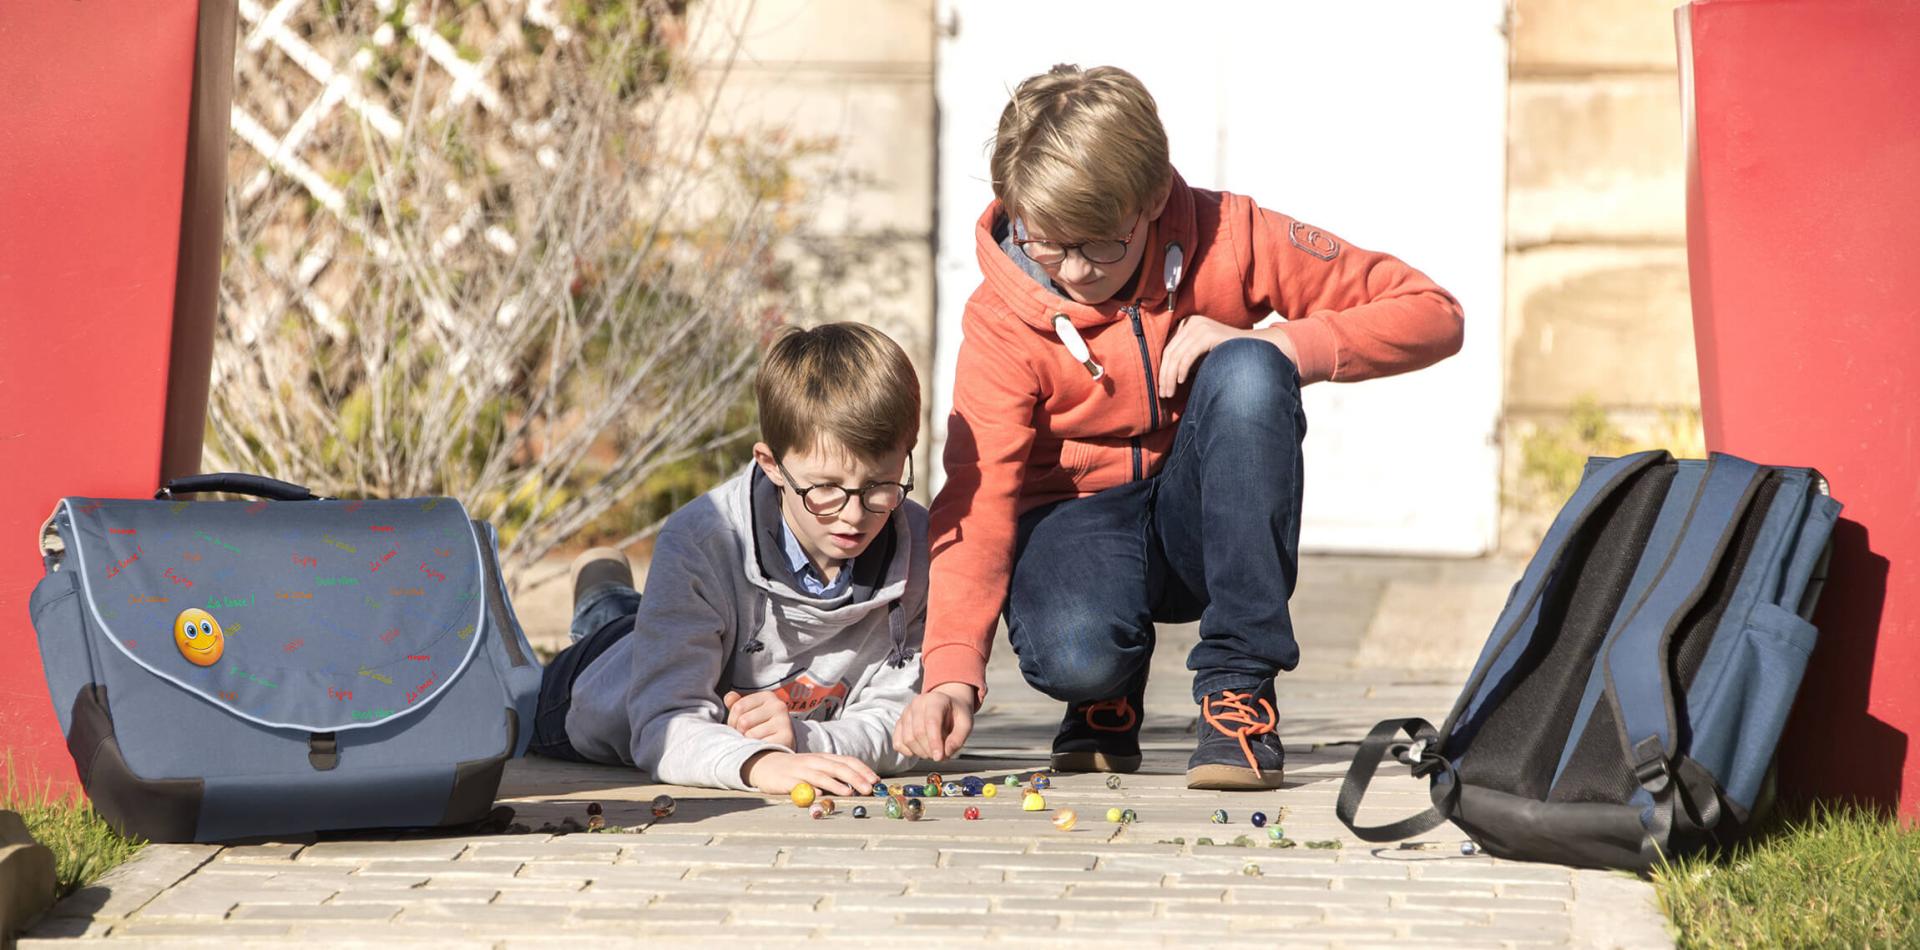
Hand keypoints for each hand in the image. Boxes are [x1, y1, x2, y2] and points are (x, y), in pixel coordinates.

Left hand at [723, 690, 794, 748]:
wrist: (783, 744)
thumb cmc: (762, 727)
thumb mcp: (750, 712)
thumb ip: (737, 704)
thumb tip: (728, 698)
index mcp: (767, 696)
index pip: (738, 707)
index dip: (733, 720)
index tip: (739, 726)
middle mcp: (778, 706)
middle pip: (743, 721)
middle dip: (740, 732)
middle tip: (747, 735)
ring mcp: (784, 721)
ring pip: (751, 735)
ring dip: (749, 742)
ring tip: (755, 741)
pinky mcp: (786, 737)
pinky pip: (761, 745)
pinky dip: (758, 749)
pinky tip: (762, 747)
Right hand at [741, 750, 878, 795]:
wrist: (766, 764)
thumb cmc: (797, 769)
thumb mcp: (817, 767)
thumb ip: (834, 774)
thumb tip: (859, 786)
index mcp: (824, 758)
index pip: (847, 760)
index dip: (863, 770)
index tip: (876, 781)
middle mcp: (814, 761)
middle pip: (838, 768)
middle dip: (855, 778)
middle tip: (869, 789)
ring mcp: (800, 770)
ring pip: (821, 775)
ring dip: (836, 784)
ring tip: (849, 792)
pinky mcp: (787, 780)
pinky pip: (800, 785)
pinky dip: (810, 790)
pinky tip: (819, 795)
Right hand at [893, 682, 977, 760]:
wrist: (946, 704)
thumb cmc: (956, 713)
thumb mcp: (966, 723)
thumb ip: (958, 738)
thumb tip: (946, 753)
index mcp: (935, 700)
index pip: (931, 722)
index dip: (934, 742)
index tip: (939, 757)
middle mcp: (917, 704)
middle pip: (918, 733)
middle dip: (929, 750)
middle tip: (941, 756)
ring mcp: (906, 713)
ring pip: (907, 739)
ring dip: (920, 752)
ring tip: (933, 751)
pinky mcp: (900, 723)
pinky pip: (898, 742)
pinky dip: (907, 752)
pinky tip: (919, 751)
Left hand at [1157, 317, 1300, 397]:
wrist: (1254, 348)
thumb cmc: (1225, 356)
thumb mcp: (1200, 357)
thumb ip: (1183, 362)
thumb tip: (1164, 379)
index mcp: (1187, 325)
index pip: (1168, 349)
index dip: (1162, 370)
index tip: (1161, 388)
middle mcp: (1191, 322)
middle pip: (1169, 352)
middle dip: (1163, 375)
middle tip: (1163, 394)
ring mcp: (1199, 326)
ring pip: (1176, 355)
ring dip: (1169, 377)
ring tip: (1169, 393)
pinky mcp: (1208, 334)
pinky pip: (1188, 355)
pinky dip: (1181, 370)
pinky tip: (1180, 382)